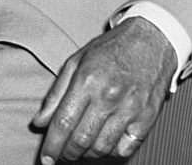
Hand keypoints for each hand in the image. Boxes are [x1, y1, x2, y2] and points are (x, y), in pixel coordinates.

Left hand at [32, 17, 176, 162]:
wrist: (151, 39)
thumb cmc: (111, 48)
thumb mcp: (76, 61)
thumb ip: (56, 94)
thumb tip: (39, 122)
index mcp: (87, 80)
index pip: (63, 123)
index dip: (52, 146)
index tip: (45, 158)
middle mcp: (108, 95)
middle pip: (81, 140)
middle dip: (67, 153)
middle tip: (62, 154)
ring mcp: (130, 108)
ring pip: (102, 148)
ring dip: (87, 154)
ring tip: (81, 147)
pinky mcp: (147, 117)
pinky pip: (125, 148)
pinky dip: (111, 151)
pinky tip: (104, 141)